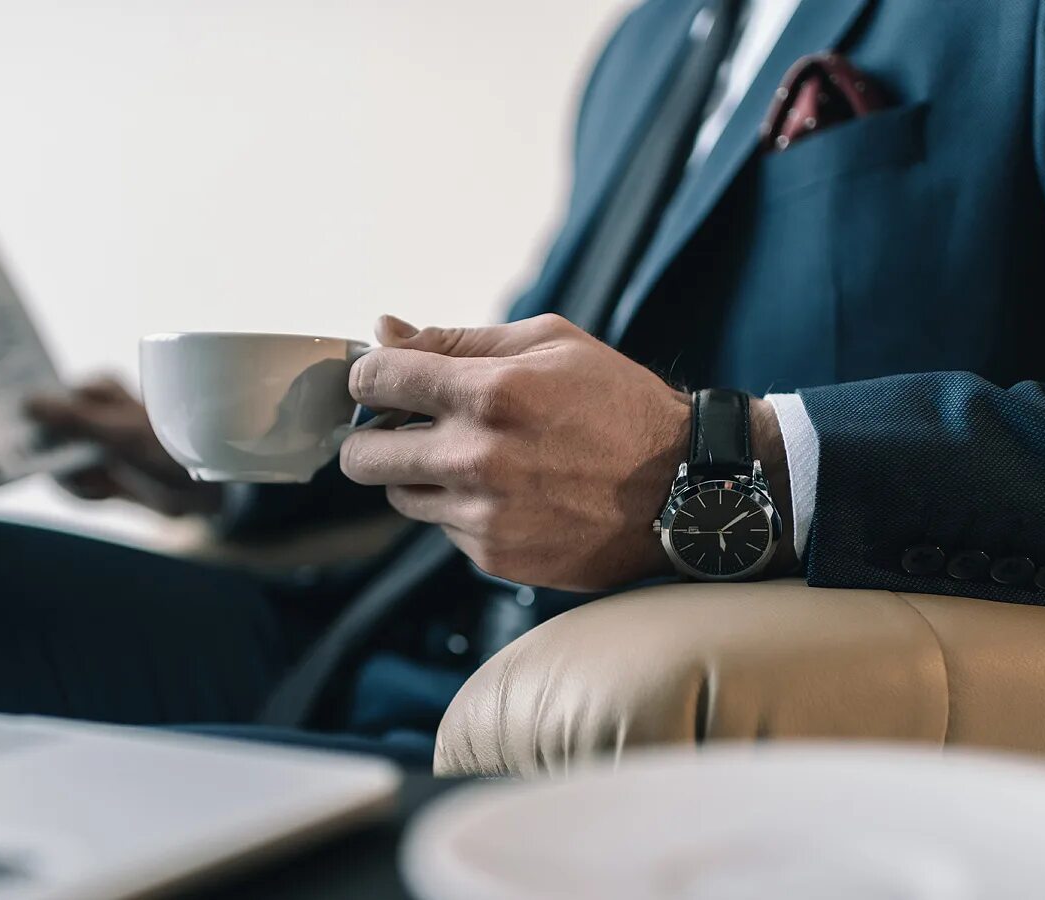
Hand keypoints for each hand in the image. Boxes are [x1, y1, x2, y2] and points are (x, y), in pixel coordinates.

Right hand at [24, 376, 223, 517]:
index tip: (12, 434)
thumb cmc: (168, 449)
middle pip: (46, 433)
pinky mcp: (98, 472)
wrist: (202, 492)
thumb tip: (25, 402)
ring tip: (102, 482)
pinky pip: (73, 484)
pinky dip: (85, 492)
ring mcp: (93, 444)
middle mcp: (91, 413)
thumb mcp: (117, 432)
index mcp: (97, 389)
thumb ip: (72, 417)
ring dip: (74, 479)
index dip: (29, 417)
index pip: (44, 396)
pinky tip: (107, 492)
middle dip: (54, 458)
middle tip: (74, 467)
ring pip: (57, 464)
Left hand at [339, 313, 688, 589]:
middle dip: (375, 435)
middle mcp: (475, 458)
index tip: (384, 381)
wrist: (682, 488)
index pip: (375, 379)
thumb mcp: (547, 343)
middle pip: (362, 455)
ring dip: (418, 474)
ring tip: (472, 457)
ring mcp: (482, 514)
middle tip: (405, 426)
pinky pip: (441, 527)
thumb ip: (455, 339)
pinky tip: (507, 491)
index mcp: (487, 392)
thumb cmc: (616, 401)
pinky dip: (459, 507)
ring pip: (398, 495)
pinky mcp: (492, 555)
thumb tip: (382, 329)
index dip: (370, 376)